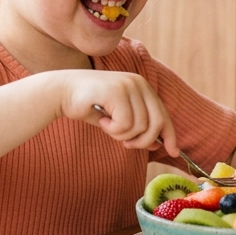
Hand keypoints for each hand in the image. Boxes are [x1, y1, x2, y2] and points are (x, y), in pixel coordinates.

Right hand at [54, 70, 179, 157]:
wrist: (62, 92)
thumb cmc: (89, 105)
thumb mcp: (117, 117)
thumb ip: (137, 127)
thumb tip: (157, 144)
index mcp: (142, 86)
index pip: (163, 114)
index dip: (170, 135)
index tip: (174, 152)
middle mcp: (138, 82)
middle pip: (156, 123)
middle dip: (142, 140)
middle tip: (125, 143)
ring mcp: (128, 85)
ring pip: (139, 126)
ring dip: (121, 134)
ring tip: (107, 124)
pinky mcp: (116, 91)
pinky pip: (124, 124)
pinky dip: (112, 129)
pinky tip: (101, 119)